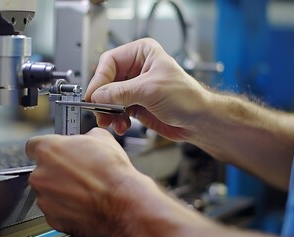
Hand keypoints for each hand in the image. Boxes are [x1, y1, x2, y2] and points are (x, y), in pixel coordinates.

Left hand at [26, 128, 135, 236]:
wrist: (122, 202)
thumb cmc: (112, 173)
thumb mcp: (101, 138)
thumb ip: (83, 137)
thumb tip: (85, 139)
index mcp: (48, 150)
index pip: (34, 146)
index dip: (47, 149)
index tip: (55, 153)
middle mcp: (40, 174)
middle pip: (41, 170)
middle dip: (55, 171)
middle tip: (76, 172)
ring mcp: (44, 198)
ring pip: (47, 192)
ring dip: (60, 190)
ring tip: (83, 189)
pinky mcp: (52, 218)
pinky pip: (55, 209)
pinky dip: (65, 207)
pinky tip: (83, 202)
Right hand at [85, 38, 209, 139]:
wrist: (199, 122)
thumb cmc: (187, 98)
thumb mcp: (150, 90)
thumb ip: (121, 92)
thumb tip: (97, 95)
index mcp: (142, 53)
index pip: (110, 62)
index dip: (99, 79)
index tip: (93, 96)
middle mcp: (136, 68)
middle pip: (106, 81)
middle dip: (102, 98)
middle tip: (99, 112)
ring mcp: (134, 87)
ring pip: (109, 97)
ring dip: (108, 112)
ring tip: (111, 122)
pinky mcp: (135, 104)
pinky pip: (116, 110)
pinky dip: (115, 119)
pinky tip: (121, 126)